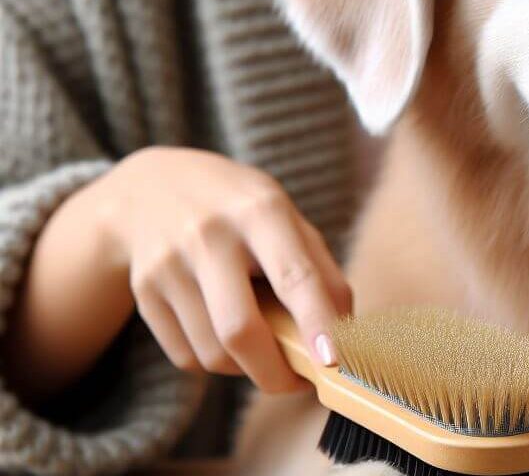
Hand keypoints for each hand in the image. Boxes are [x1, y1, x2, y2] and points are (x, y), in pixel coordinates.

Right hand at [92, 147, 350, 390]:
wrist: (154, 187)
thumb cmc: (241, 209)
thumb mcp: (286, 216)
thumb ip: (320, 269)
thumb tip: (344, 332)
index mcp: (260, 210)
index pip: (293, 276)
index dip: (316, 322)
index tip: (332, 360)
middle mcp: (209, 235)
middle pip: (240, 330)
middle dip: (275, 373)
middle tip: (299, 381)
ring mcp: (169, 263)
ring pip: (213, 353)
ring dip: (247, 368)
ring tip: (263, 345)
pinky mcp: (144, 291)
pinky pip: (187, 356)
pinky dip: (216, 362)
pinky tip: (225, 335)